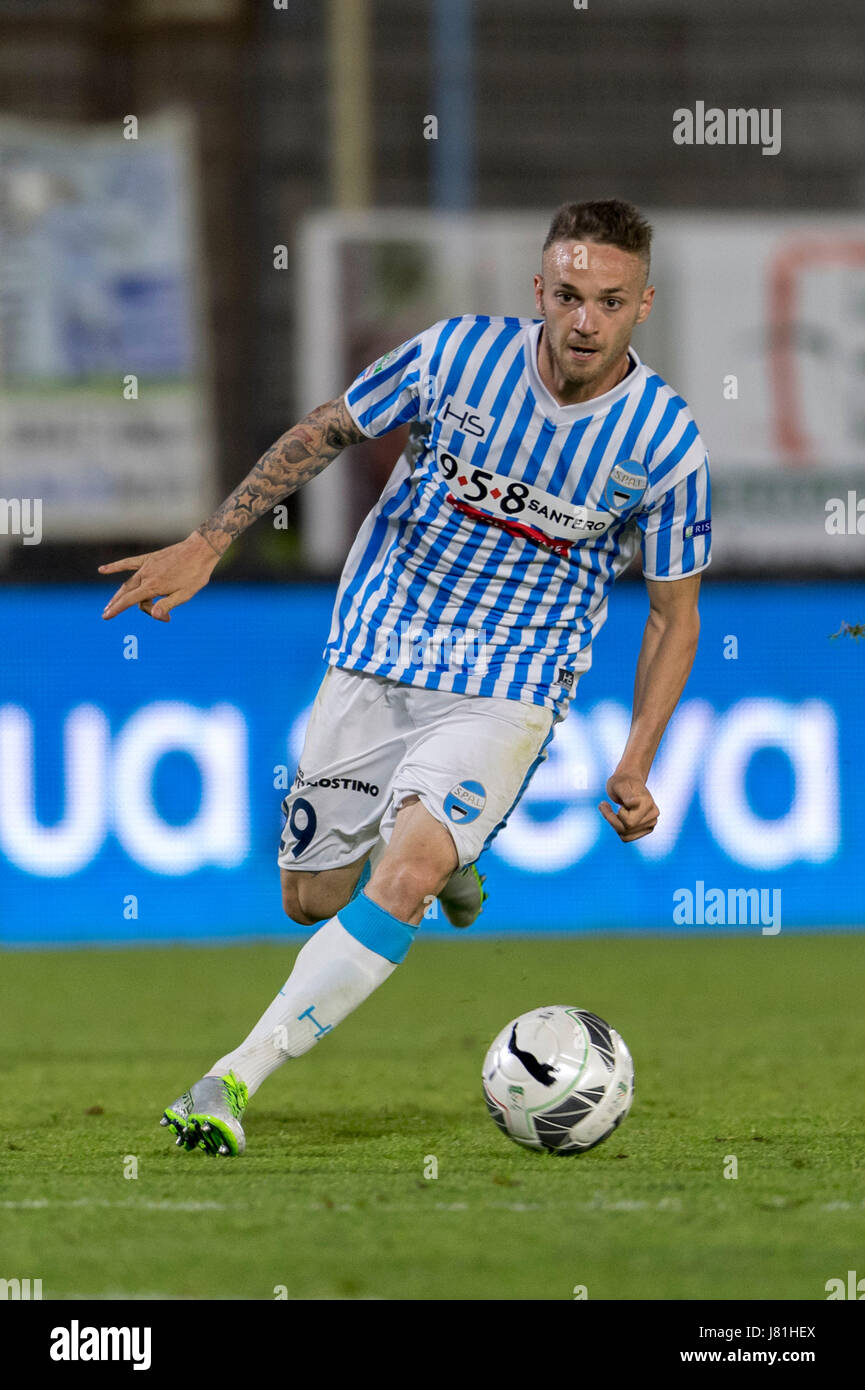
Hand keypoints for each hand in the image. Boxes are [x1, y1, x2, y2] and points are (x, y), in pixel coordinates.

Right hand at [99, 531, 219, 622]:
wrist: (200, 550)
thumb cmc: (195, 575)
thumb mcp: (185, 594)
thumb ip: (167, 604)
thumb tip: (154, 615)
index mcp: (154, 586)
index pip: (129, 601)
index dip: (116, 609)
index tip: (105, 616)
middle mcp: (146, 575)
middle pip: (130, 594)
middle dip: (118, 604)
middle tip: (108, 614)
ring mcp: (146, 566)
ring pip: (130, 583)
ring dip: (119, 594)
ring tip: (110, 603)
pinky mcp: (149, 558)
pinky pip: (129, 563)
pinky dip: (115, 567)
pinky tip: (102, 570)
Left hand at [598, 771, 658, 842]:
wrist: (629, 781)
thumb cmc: (621, 782)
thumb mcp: (618, 785)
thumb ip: (626, 795)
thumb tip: (635, 803)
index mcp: (648, 804)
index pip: (628, 822)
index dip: (611, 815)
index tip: (604, 802)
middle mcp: (653, 815)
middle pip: (626, 830)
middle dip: (611, 820)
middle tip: (603, 805)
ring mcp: (651, 823)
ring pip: (625, 836)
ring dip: (614, 824)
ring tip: (610, 810)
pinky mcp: (646, 829)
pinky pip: (627, 838)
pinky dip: (618, 829)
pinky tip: (616, 817)